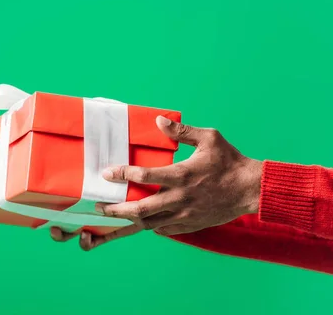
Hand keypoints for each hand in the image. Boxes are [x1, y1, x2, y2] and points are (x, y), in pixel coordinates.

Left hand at [50, 116, 262, 249]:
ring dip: (128, 221)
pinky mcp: (190, 225)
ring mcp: (185, 215)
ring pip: (149, 223)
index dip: (122, 173)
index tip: (106, 173)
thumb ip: (182, 131)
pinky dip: (149, 226)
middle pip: (140, 208)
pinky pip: (164, 230)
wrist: (251, 190)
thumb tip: (159, 121)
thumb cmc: (230, 161)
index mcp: (182, 175)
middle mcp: (180, 198)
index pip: (144, 175)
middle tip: (99, 206)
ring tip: (112, 217)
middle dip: (116, 208)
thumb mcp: (209, 138)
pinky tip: (139, 222)